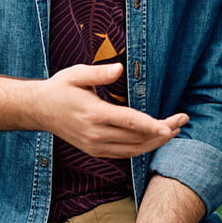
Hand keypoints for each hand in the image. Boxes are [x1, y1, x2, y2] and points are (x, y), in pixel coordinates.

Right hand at [41, 63, 187, 157]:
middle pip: (136, 138)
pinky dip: (141, 149)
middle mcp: (95, 134)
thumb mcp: (76, 74)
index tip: (170, 126)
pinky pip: (124, 154)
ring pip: (133, 150)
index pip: (129, 122)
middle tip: (182, 121)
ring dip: (155, 142)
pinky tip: (153, 139)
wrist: (39, 110)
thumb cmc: (60, 88)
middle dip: (162, 132)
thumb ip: (99, 73)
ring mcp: (95, 146)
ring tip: (174, 131)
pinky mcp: (95, 151)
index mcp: (93, 114)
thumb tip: (120, 68)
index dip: (152, 125)